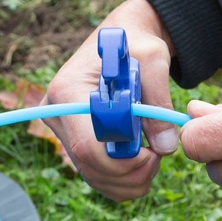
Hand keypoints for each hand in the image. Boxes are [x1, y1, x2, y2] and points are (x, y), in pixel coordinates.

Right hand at [43, 0, 177, 200]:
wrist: (124, 39)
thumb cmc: (137, 43)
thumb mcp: (153, 60)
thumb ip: (159, 101)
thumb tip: (165, 146)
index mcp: (67, 90)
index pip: (86, 145)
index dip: (123, 161)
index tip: (154, 152)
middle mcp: (56, 113)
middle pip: (90, 166)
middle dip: (131, 173)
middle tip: (159, 155)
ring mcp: (63, 131)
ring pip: (94, 176)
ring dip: (130, 180)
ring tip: (154, 154)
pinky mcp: (75, 142)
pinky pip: (97, 176)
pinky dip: (123, 181)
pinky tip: (143, 162)